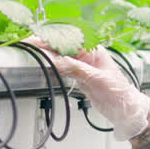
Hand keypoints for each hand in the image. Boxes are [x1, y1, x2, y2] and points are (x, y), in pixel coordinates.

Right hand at [24, 39, 149, 139]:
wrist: (124, 109)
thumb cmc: (118, 92)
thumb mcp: (97, 79)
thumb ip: (76, 69)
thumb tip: (57, 61)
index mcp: (93, 49)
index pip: (67, 40)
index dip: (49, 40)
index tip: (34, 41)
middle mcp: (86, 54)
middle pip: (61, 46)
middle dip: (43, 45)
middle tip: (26, 47)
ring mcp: (82, 65)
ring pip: (60, 56)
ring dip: (46, 55)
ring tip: (30, 53)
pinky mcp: (79, 75)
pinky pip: (62, 67)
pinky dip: (52, 66)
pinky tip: (43, 64)